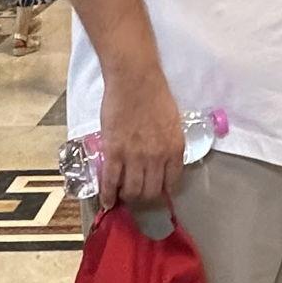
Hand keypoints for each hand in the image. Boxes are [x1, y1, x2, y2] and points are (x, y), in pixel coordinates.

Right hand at [98, 62, 184, 209]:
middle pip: (151, 191)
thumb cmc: (155, 96)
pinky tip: (107, 202)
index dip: (162, 191)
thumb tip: (162, 164)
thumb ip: (169, 146)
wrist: (134, 80)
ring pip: (131, 190)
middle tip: (137, 194)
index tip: (156, 191)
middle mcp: (157, 158)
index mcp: (175, 149)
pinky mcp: (114, 152)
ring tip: (122, 195)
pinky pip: (110, 181)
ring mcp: (134, 156)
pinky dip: (108, 195)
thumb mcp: (172, 124)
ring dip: (127, 196)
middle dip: (144, 197)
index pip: (171, 183)